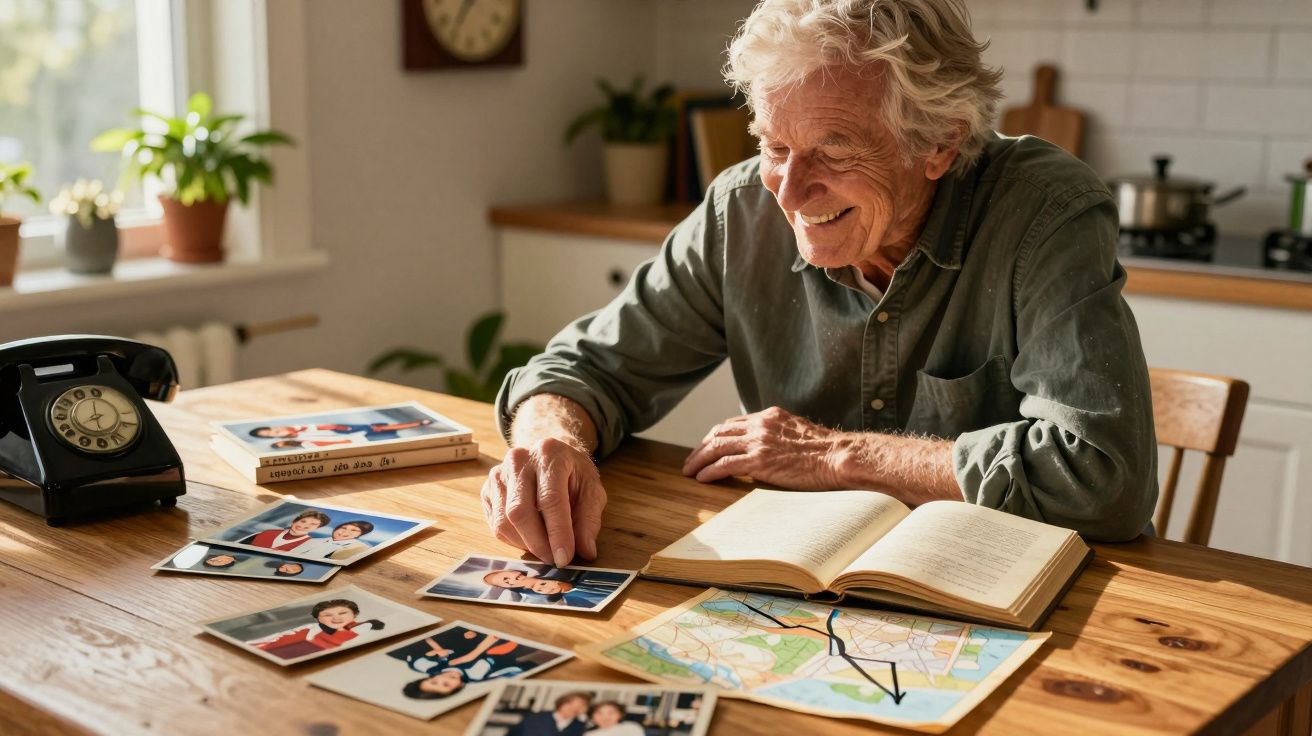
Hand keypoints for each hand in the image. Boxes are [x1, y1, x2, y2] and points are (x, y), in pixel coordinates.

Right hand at [480, 437, 606, 566]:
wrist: (549, 454)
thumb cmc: (572, 473)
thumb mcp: (592, 490)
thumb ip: (589, 520)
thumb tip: (585, 552)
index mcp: (549, 454)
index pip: (550, 499)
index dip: (557, 533)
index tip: (564, 558)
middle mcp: (519, 460)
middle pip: (520, 512)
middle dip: (538, 543)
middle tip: (554, 560)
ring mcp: (498, 474)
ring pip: (503, 521)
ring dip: (525, 544)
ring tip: (545, 549)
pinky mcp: (487, 489)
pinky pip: (495, 524)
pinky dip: (513, 539)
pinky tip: (530, 538)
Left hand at [682, 406, 845, 489]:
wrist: (839, 457)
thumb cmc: (827, 451)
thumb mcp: (800, 433)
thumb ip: (781, 436)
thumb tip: (771, 450)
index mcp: (770, 416)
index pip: (733, 423)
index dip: (716, 435)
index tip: (707, 446)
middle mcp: (761, 425)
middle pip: (719, 432)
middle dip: (701, 447)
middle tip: (691, 460)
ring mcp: (759, 442)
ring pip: (716, 447)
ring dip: (699, 460)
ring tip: (690, 471)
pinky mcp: (759, 461)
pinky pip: (725, 465)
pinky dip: (709, 471)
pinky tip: (702, 478)